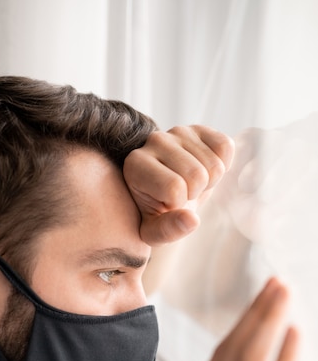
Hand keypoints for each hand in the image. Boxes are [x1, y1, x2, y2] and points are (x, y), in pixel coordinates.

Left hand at [123, 125, 234, 245]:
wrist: (167, 194)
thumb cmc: (157, 214)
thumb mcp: (154, 232)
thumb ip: (169, 229)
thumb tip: (192, 220)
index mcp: (135, 165)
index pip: (174, 188)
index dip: (178, 204)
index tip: (168, 204)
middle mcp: (154, 140)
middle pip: (197, 175)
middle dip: (196, 193)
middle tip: (184, 194)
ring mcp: (178, 131)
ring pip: (213, 165)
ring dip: (209, 181)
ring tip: (192, 183)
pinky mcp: (199, 129)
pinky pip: (225, 147)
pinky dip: (223, 164)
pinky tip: (205, 170)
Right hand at [186, 278, 298, 360]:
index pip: (220, 356)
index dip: (241, 324)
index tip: (256, 301)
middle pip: (234, 349)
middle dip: (256, 311)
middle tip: (275, 283)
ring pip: (250, 360)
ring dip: (269, 322)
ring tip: (284, 294)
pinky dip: (284, 357)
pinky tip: (294, 335)